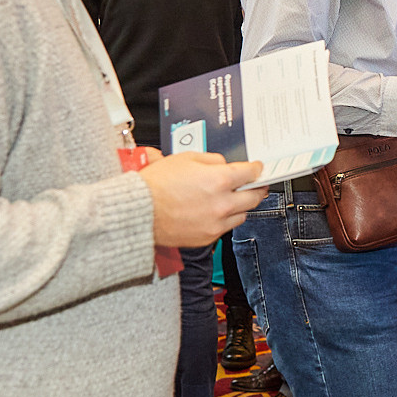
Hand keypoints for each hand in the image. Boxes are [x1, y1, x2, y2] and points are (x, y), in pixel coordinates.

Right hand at [139, 152, 267, 249]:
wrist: (139, 212)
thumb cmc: (156, 185)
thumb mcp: (185, 158)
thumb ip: (211, 160)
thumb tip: (224, 165)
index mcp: (219, 180)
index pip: (251, 173)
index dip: (257, 168)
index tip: (258, 168)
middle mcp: (222, 203)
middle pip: (254, 196)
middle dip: (257, 188)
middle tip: (257, 184)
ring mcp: (216, 223)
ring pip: (243, 214)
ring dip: (242, 205)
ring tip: (234, 199)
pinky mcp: (208, 237)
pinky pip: (226, 228)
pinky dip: (226, 219)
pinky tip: (216, 211)